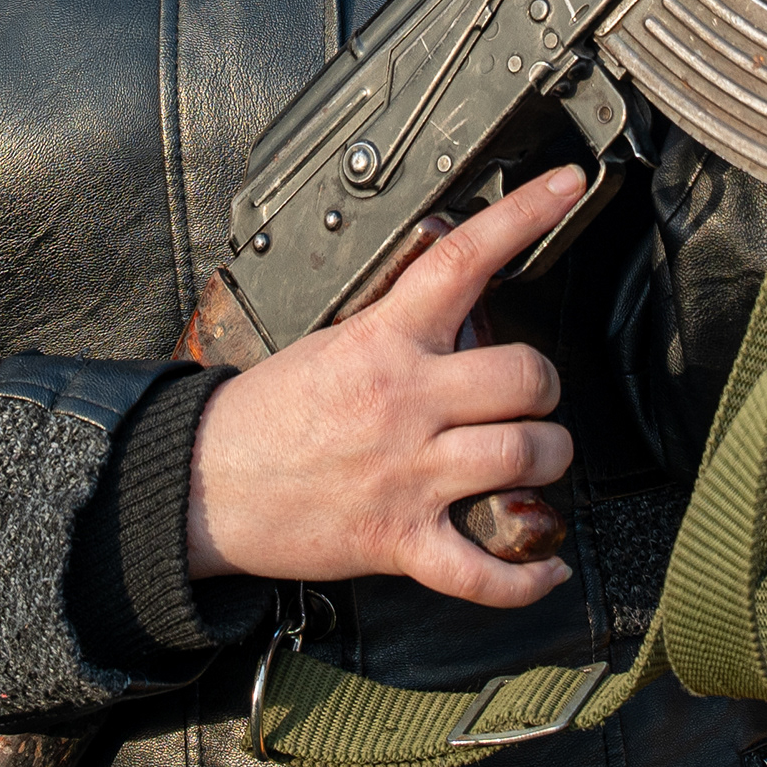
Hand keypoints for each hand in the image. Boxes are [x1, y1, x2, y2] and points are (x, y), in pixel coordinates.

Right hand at [187, 167, 584, 609]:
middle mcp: (405, 402)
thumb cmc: (260, 416)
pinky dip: (526, 580)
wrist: (200, 486)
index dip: (524, 215)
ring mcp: (408, 474)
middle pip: (526, 375)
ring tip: (536, 458)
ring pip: (526, 456)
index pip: (463, 259)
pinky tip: (546, 570)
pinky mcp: (400, 540)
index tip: (566, 186)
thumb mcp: (327, 342)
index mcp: (382, 342)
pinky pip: (485, 571)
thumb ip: (396, 327)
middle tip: (531, 394)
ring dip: (548, 458)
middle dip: (544, 387)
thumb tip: (455, 302)